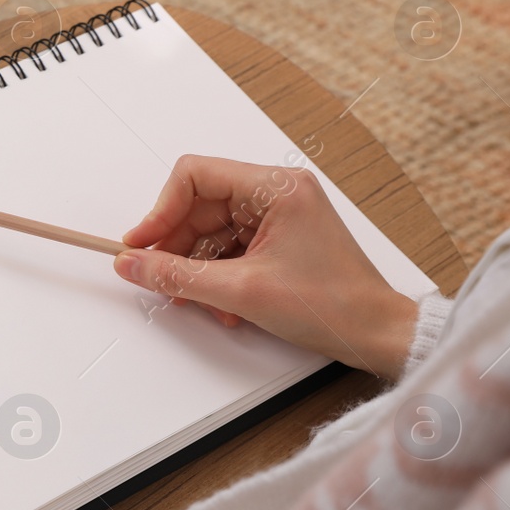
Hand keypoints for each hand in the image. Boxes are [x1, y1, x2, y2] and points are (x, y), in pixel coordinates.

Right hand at [113, 155, 419, 379]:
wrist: (376, 333)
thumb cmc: (334, 304)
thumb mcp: (241, 292)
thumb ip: (177, 276)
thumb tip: (133, 264)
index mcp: (276, 187)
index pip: (195, 176)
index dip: (160, 210)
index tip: (141, 243)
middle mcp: (278, 193)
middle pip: (199, 207)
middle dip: (178, 248)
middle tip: (159, 279)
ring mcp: (279, 216)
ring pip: (211, 232)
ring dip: (197, 269)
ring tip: (197, 301)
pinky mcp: (279, 239)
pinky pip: (229, 249)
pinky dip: (217, 276)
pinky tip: (222, 305)